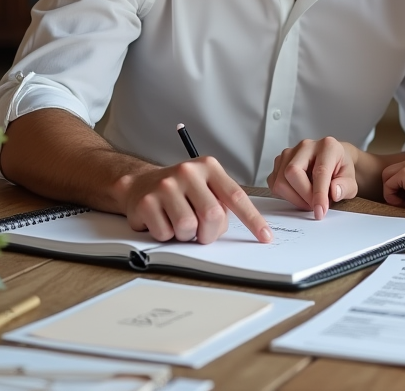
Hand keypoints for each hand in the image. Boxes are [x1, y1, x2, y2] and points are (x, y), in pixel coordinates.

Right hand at [119, 156, 272, 244]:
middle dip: (209, 233)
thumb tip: (237, 228)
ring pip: (188, 227)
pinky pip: (165, 233)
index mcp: (209, 167)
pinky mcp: (146, 202)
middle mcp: (188, 172)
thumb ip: (222, 202)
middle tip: (201, 232)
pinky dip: (166, 235)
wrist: (138, 184)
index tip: (265, 236)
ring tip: (178, 222)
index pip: (236, 196)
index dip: (253, 219)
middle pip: (212, 215)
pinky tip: (162, 220)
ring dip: (186, 235)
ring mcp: (166, 186)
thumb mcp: (205, 187)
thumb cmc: (180, 191)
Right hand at [267, 137, 357, 219]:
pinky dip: (285, 195)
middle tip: (314, 207)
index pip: (319, 171)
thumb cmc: (341, 170)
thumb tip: (334, 192)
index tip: (320, 211)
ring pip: (280, 180)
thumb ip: (345, 187)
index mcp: (327, 146)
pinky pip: (274, 183)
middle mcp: (306, 146)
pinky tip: (299, 195)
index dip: (319, 194)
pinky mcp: (279, 162)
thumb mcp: (351, 181)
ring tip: (308, 201)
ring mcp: (289, 153)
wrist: (334, 161)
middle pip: (292, 172)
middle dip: (302, 196)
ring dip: (294, 198)